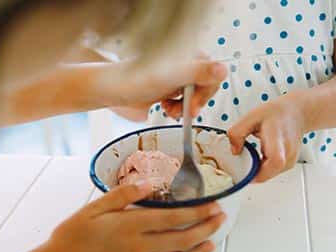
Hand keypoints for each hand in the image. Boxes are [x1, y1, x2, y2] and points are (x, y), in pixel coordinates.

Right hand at [43, 181, 224, 251]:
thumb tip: (148, 183)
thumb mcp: (94, 208)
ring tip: (210, 244)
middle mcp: (138, 248)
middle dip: (205, 228)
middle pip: (182, 239)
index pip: (173, 218)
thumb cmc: (71, 237)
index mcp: (130, 226)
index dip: (197, 212)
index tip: (212, 206)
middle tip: (219, 220)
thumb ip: (123, 195)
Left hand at [105, 60, 226, 118]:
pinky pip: (181, 100)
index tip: (194, 107)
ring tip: (169, 110)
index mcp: (187, 55)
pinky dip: (176, 108)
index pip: (213, 75)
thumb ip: (199, 73)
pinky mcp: (167, 87)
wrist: (112, 90)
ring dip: (184, 107)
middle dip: (194, 102)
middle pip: (204, 86)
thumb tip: (223, 69)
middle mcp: (183, 63)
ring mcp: (175, 75)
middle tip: (184, 112)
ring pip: (193, 95)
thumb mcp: (173, 76)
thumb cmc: (137, 80)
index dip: (206, 94)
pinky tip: (165, 107)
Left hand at [227, 92, 307, 182]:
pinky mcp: (289, 164)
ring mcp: (290, 160)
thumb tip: (234, 151)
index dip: (259, 171)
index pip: (276, 160)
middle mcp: (288, 152)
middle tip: (242, 162)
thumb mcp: (251, 117)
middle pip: (269, 172)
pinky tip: (259, 157)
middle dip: (251, 171)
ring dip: (256, 170)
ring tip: (252, 156)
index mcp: (278, 138)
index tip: (244, 170)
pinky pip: (271, 172)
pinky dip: (262, 168)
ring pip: (269, 175)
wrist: (296, 113)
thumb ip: (237, 133)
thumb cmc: (276, 114)